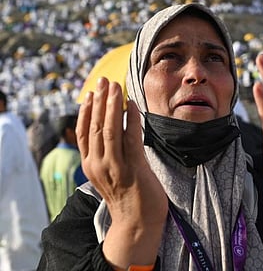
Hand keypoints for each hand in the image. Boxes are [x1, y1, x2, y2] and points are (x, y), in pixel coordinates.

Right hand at [76, 77, 166, 267]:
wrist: (138, 222)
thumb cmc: (128, 195)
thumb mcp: (111, 174)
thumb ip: (107, 155)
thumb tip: (111, 131)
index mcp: (90, 165)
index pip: (83, 133)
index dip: (86, 112)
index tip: (90, 94)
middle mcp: (98, 164)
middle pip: (94, 127)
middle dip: (99, 101)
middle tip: (103, 81)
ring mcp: (115, 166)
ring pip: (109, 129)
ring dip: (112, 105)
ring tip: (115, 87)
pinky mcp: (133, 168)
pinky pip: (130, 138)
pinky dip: (130, 120)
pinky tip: (132, 105)